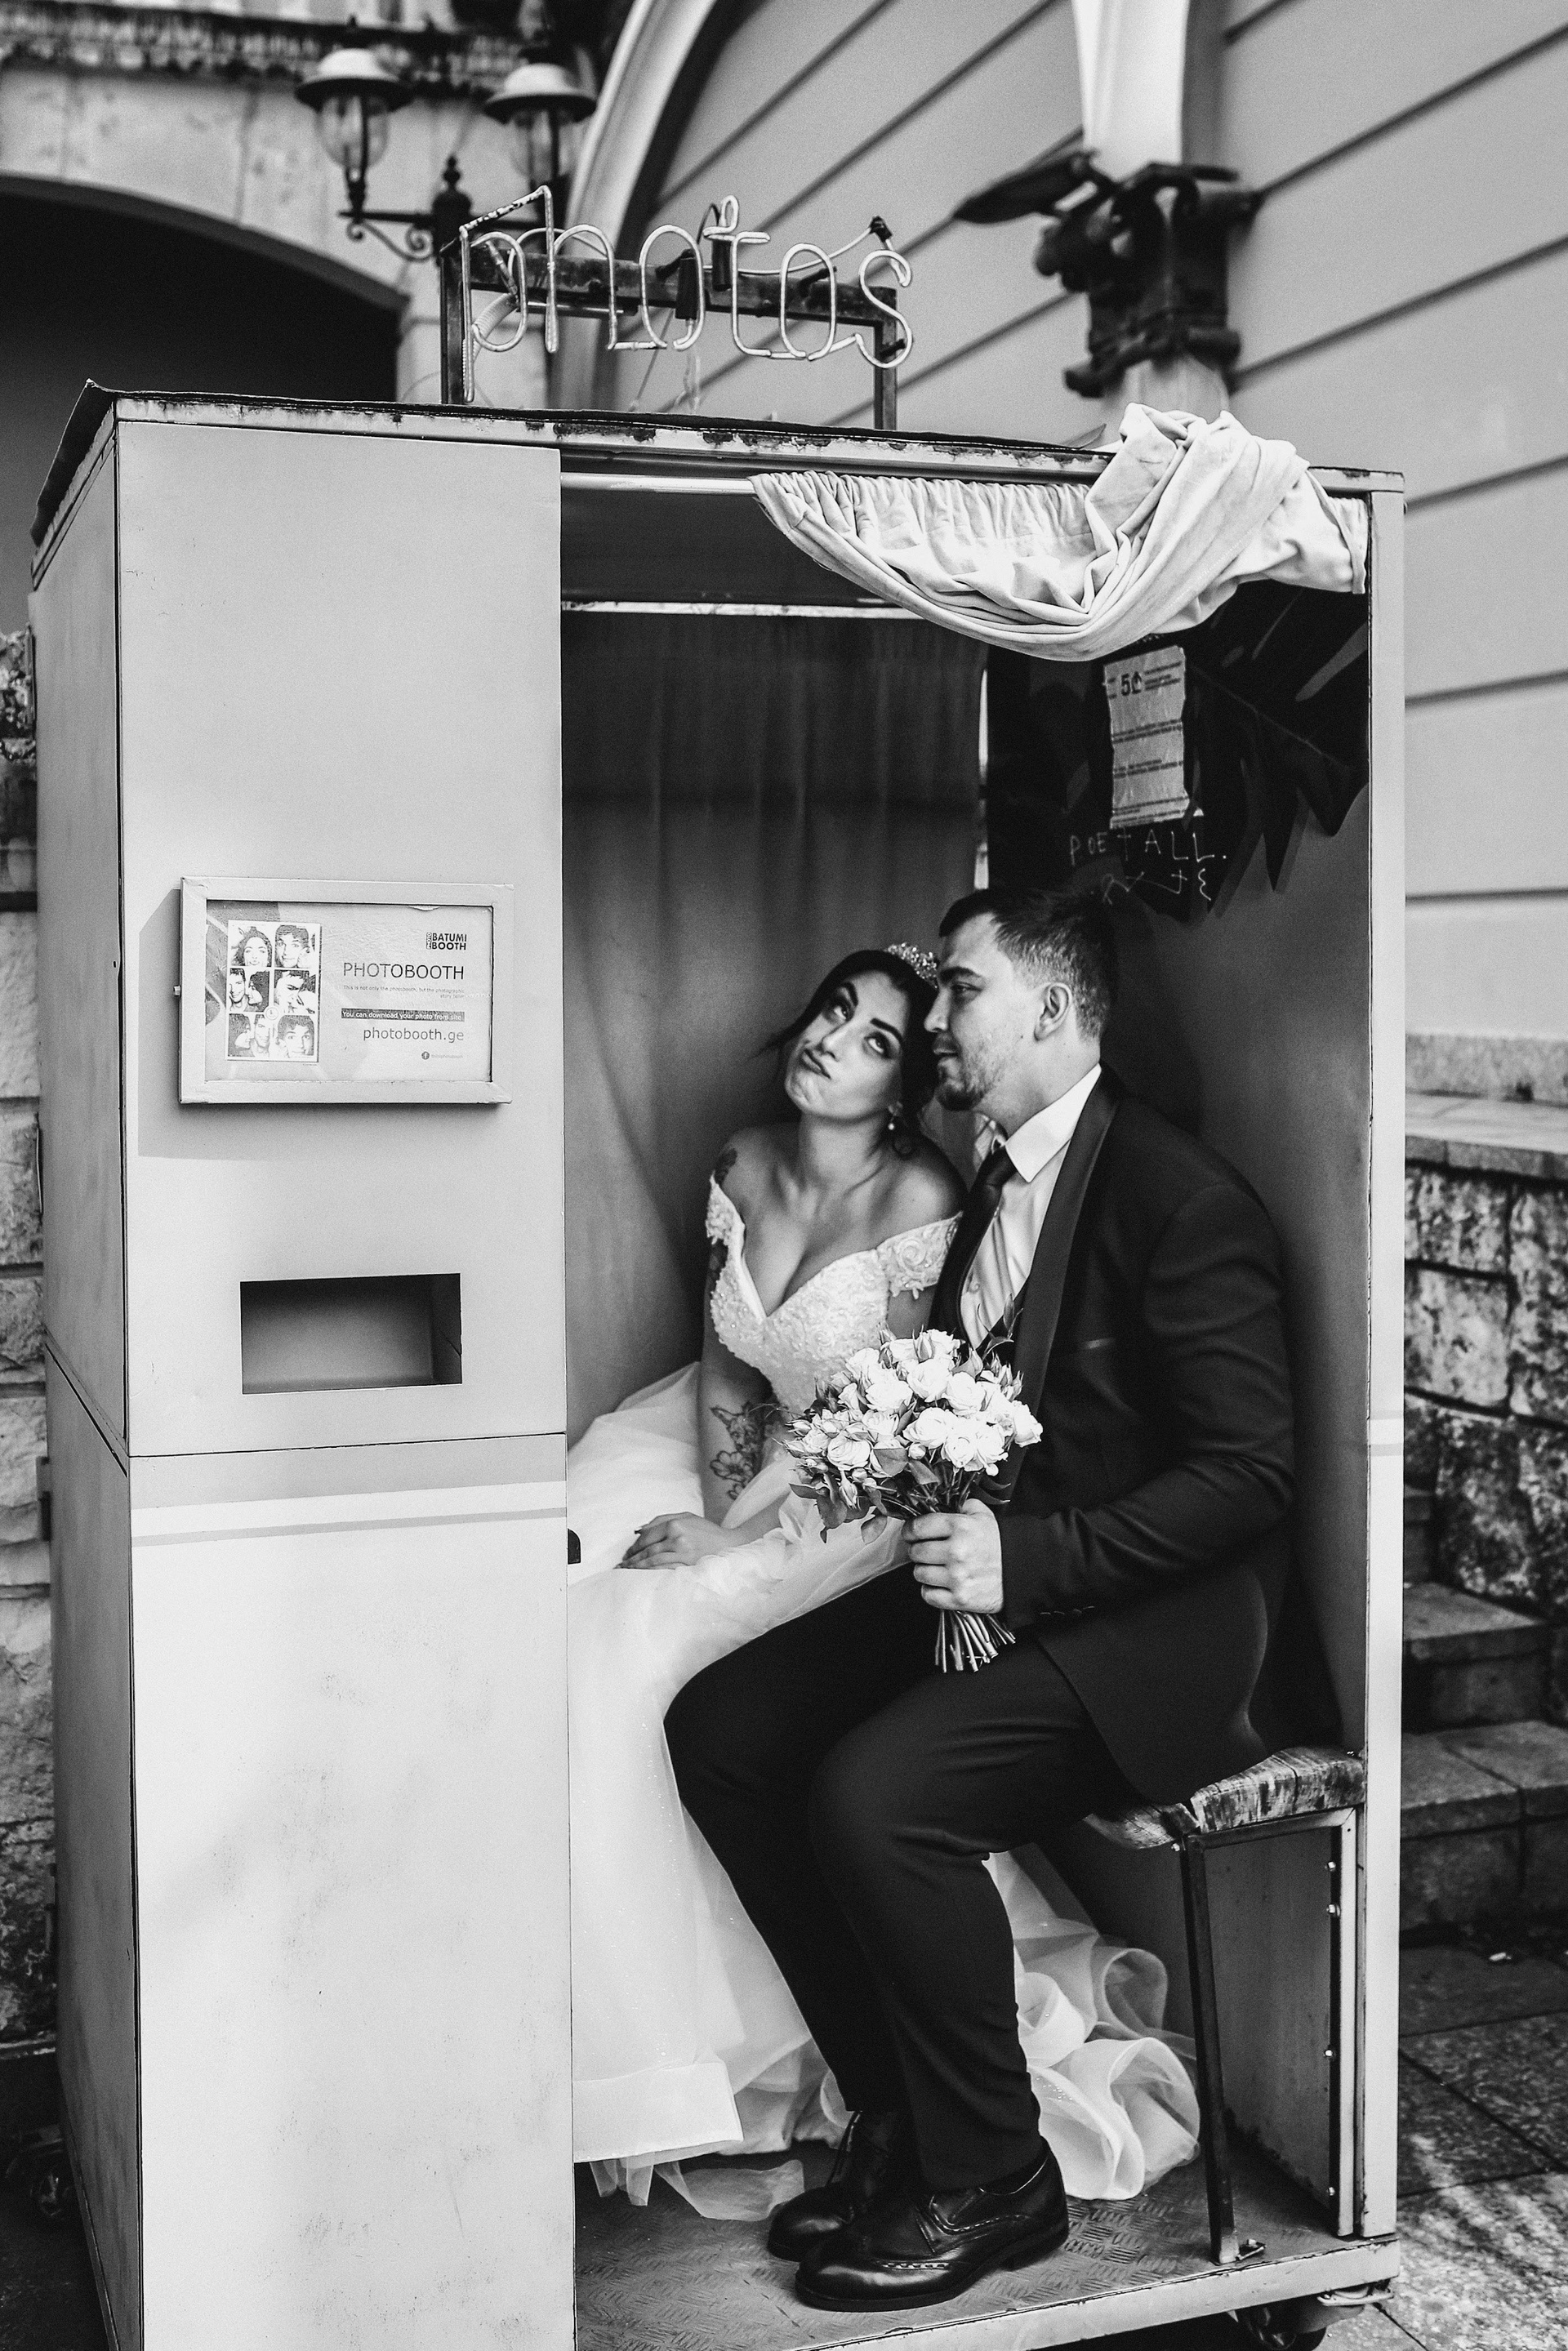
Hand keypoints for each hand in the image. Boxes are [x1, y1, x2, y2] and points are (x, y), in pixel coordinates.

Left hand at [618, 1513, 733, 1569]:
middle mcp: (677, 1537)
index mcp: (675, 1523)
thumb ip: (661, 1519)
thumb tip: (639, 1529)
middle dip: (632, 1558)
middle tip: (621, 1565)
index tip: (627, 1553)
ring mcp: (683, 1552)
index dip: (634, 1546)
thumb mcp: (686, 1516)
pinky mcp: (687, 1564)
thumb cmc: (706, 1530)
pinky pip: (664, 1569)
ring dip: (637, 1567)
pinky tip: (643, 1576)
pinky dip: (651, 1573)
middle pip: (647, 1549)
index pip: (647, 1536)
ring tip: (626, 1572)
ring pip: (653, 1561)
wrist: (729, 1543)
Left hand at [908, 1498, 1003, 1614]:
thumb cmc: (1000, 1544)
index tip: (911, 1533)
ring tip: (937, 1567)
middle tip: (927, 1551)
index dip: (910, 1530)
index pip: (918, 1527)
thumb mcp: (983, 1515)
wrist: (1024, 1570)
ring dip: (924, 1571)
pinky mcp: (960, 1598)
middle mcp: (956, 1552)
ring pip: (919, 1573)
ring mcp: (957, 1577)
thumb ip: (961, 1505)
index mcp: (960, 1527)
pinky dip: (931, 1590)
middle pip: (916, 1552)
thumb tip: (939, 1503)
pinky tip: (941, 1584)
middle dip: (918, 1550)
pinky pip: (928, 1595)